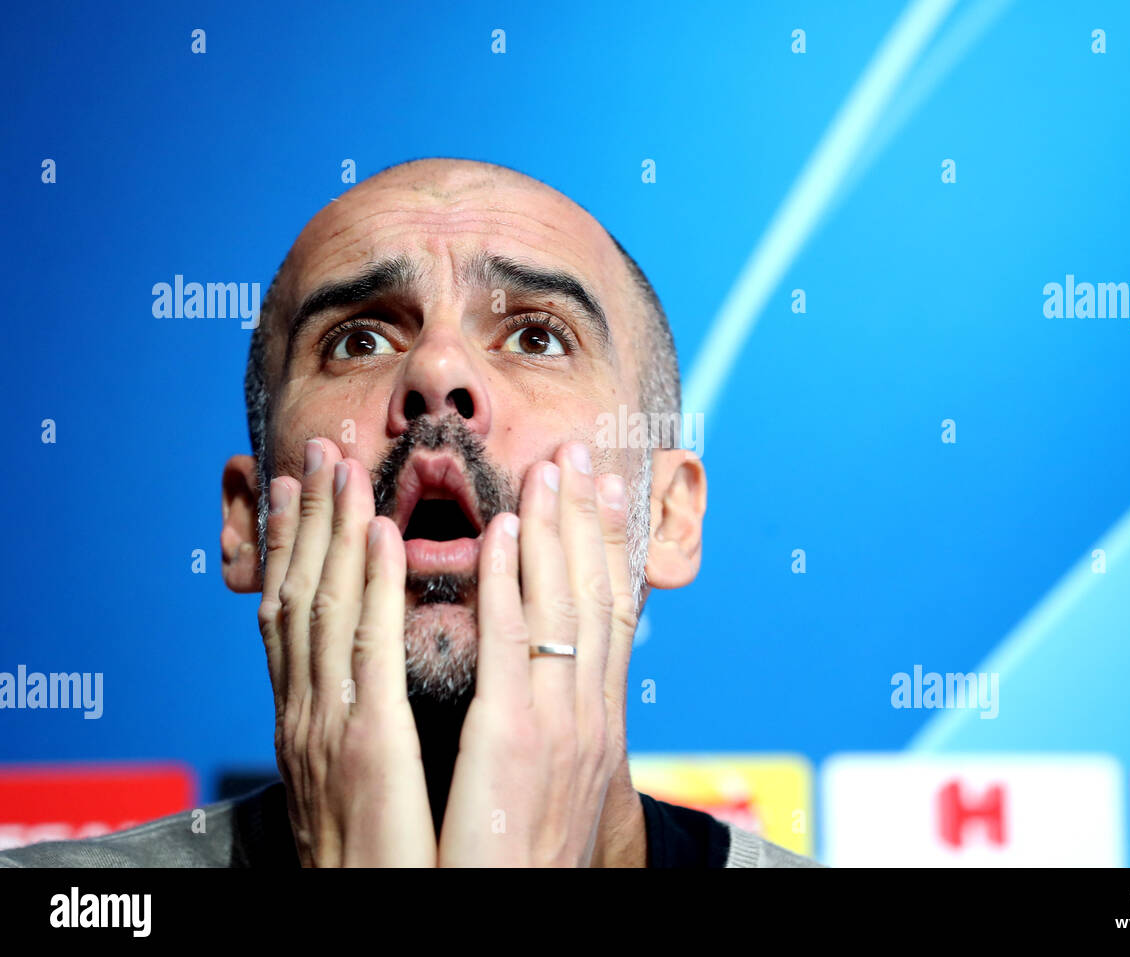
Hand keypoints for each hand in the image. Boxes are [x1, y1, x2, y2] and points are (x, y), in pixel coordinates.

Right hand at [257, 437, 435, 866]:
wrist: (374, 918)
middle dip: (309, 521)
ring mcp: (331, 726)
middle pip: (302, 597)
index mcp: (310, 721)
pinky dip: (371, 587)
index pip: (295, 616)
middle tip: (320, 451)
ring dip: (333, 529)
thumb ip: (361, 720)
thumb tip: (372, 677)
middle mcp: (309, 714)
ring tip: (342, 466)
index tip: (302, 489)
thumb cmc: (380, 857)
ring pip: (326, 606)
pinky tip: (380, 534)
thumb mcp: (359, 777)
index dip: (295, 548)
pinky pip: (369, 652)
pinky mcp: (366, 747)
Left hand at [437, 442, 637, 865]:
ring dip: (554, 528)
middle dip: (589, 520)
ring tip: (551, 467)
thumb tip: (550, 694)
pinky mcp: (512, 737)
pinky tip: (500, 532)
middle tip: (583, 454)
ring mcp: (557, 723)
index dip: (610, 550)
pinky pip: (511, 642)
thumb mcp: (556, 786)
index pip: (612, 619)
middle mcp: (589, 715)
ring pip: (562, 605)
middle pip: (595, 598)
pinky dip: (508, 580)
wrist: (523, 916)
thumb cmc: (527, 863)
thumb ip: (554, 731)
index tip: (608, 493)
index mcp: (597, 727)